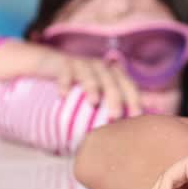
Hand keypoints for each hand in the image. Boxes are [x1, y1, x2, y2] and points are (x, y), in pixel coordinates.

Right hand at [0, 40, 141, 118]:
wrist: (51, 65)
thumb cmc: (80, 86)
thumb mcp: (98, 96)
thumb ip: (115, 106)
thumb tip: (134, 126)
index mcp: (113, 75)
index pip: (129, 85)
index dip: (134, 99)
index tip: (136, 117)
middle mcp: (100, 67)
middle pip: (112, 80)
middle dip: (116, 97)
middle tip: (115, 115)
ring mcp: (82, 63)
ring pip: (91, 74)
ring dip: (93, 87)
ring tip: (93, 102)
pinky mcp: (63, 62)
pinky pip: (65, 71)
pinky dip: (64, 82)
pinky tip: (62, 95)